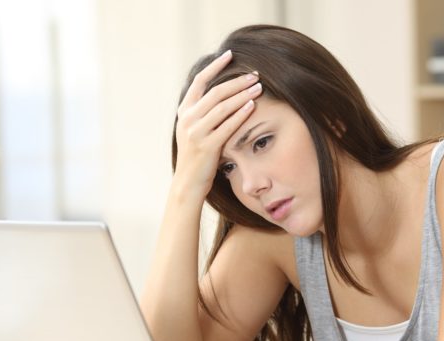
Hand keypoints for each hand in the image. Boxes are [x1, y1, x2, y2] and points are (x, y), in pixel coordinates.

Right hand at [173, 50, 261, 199]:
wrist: (187, 183)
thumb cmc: (197, 156)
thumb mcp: (194, 129)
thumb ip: (204, 111)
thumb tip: (224, 91)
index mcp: (184, 111)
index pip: (199, 81)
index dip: (215, 66)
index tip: (230, 54)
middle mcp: (188, 119)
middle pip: (215, 92)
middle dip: (237, 81)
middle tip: (254, 74)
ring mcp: (195, 133)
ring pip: (222, 107)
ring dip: (242, 94)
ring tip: (258, 86)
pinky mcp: (206, 147)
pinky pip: (226, 126)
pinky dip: (240, 114)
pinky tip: (252, 106)